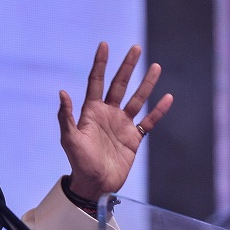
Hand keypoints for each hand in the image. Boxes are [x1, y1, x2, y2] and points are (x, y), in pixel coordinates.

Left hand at [58, 42, 172, 199]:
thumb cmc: (79, 162)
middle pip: (119, 85)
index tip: (104, 45)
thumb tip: (62, 92)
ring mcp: (122, 125)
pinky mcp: (133, 138)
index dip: (100, 63)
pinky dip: (158, 111)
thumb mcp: (69, 139)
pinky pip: (149, 121)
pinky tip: (168, 98)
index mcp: (91, 111)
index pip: (96, 81)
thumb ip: (66, 116)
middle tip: (135, 48)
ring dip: (146, 84)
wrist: (95, 184)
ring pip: (137, 99)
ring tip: (156, 66)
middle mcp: (108, 114)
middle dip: (127, 66)